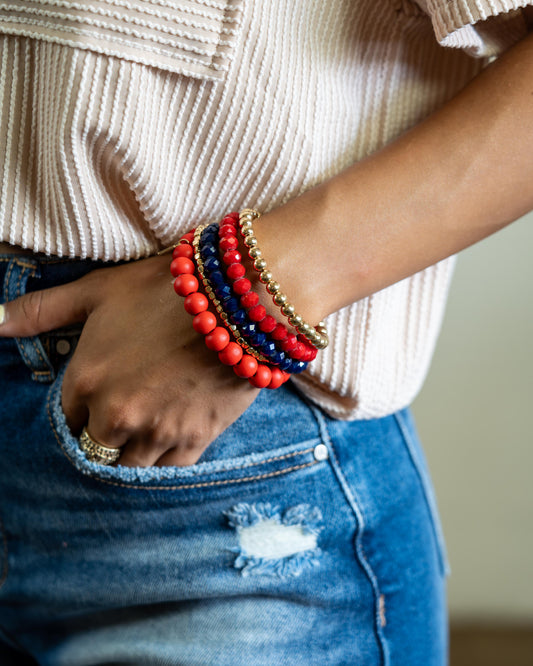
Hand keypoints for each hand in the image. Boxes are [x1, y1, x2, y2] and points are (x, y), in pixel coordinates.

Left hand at [0, 255, 258, 465]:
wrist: (238, 300)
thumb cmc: (164, 290)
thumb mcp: (99, 291)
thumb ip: (43, 310)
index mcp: (86, 381)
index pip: (66, 420)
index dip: (81, 411)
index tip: (98, 401)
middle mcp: (115, 415)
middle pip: (95, 449)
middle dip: (104, 436)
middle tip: (127, 415)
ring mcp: (156, 432)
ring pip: (129, 468)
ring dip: (133, 454)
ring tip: (148, 431)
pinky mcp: (195, 441)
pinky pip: (168, 472)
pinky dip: (165, 462)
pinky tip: (170, 442)